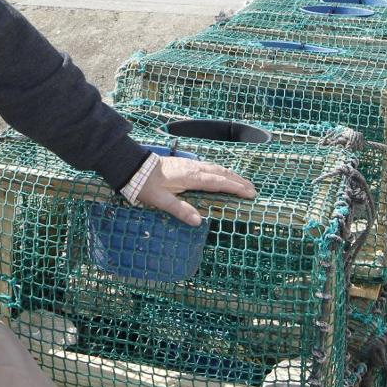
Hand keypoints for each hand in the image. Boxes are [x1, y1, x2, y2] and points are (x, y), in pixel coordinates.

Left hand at [134, 156, 256, 225]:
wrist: (134, 167)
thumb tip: (198, 221)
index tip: (250, 193)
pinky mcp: (185, 164)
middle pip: (221, 173)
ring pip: (216, 168)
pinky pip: (209, 167)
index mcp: (191, 177)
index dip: (235, 188)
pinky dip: (220, 172)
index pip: (219, 182)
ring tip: (242, 182)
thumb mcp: (161, 200)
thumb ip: (180, 210)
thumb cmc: (146, 184)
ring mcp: (190, 164)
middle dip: (238, 181)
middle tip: (253, 189)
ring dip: (231, 175)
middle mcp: (194, 168)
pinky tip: (221, 175)